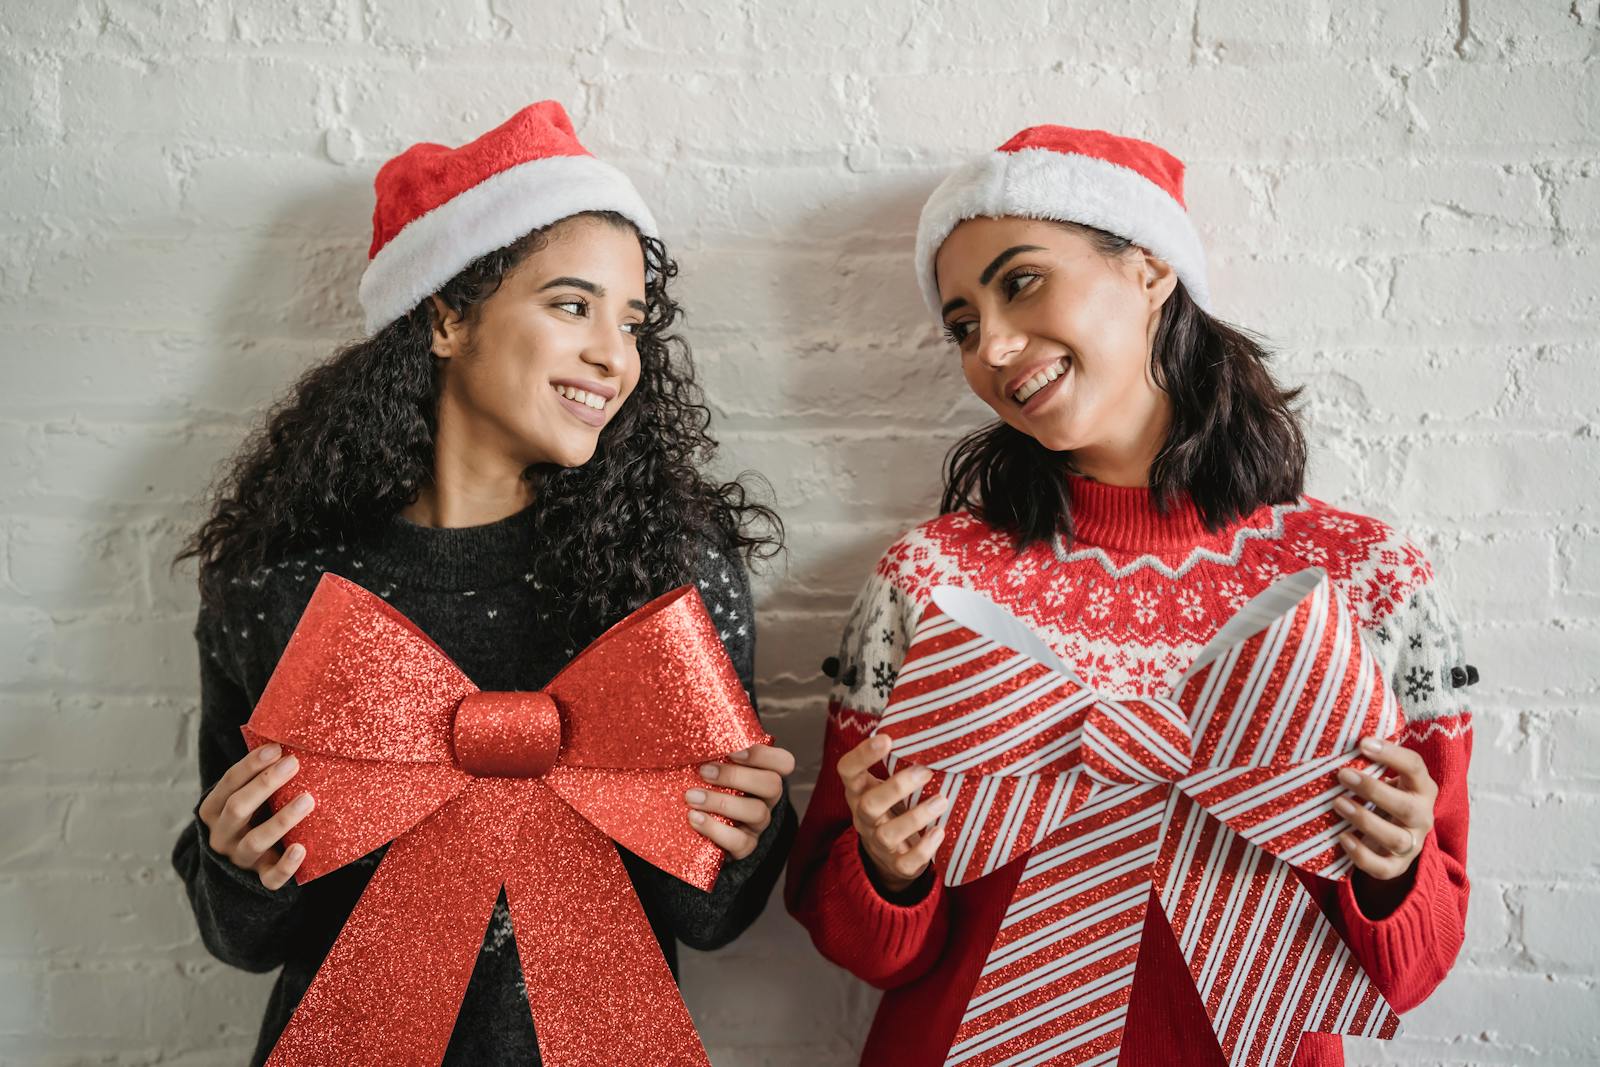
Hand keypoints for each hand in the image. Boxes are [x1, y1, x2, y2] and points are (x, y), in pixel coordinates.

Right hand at [197, 743, 313, 890]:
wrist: (239, 864)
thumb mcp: (245, 796)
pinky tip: (301, 849)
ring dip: (282, 819)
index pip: (228, 783)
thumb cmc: (250, 815)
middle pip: (238, 808)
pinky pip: (271, 877)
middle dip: (265, 784)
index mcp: (213, 810)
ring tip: (308, 799)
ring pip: (256, 841)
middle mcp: (222, 835)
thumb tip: (287, 742)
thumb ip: (257, 777)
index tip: (276, 748)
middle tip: (293, 764)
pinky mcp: (259, 878)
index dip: (251, 765)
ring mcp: (239, 858)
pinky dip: (286, 865)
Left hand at [684, 743, 794, 860]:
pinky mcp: (745, 846)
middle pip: (772, 785)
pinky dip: (715, 829)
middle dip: (737, 776)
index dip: (763, 755)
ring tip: (692, 796)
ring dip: (722, 802)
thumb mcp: (710, 764)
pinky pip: (740, 842)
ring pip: (757, 812)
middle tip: (704, 772)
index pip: (783, 762)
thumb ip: (709, 749)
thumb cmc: (705, 784)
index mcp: (764, 773)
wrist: (695, 827)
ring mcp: (758, 824)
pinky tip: (694, 818)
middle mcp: (767, 799)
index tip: (732, 751)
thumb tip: (688, 727)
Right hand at [839, 733, 947, 894]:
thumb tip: (927, 724)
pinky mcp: (896, 865)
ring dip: (916, 816)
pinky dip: (924, 849)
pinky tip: (940, 832)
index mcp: (859, 791)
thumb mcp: (886, 784)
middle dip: (896, 787)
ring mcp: (878, 843)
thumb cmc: (893, 807)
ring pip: (888, 834)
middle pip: (868, 805)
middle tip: (925, 771)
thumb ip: (897, 763)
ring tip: (942, 800)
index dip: (863, 755)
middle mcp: (864, 817)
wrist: (889, 856)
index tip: (887, 737)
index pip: (848, 771)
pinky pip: (906, 862)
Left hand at [1335, 736, 1436, 898]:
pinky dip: (1362, 855)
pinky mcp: (1397, 866)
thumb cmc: (1384, 794)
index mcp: (1421, 788)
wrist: (1396, 834)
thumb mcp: (1385, 776)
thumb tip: (1335, 736)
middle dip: (1373, 790)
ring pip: (1396, 839)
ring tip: (1338, 803)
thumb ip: (1371, 762)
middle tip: (1342, 774)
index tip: (1362, 743)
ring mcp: (1412, 844)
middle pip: (1406, 807)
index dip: (1391, 754)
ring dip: (1365, 820)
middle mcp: (1422, 816)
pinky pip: (1383, 867)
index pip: (1415, 767)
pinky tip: (1342, 838)